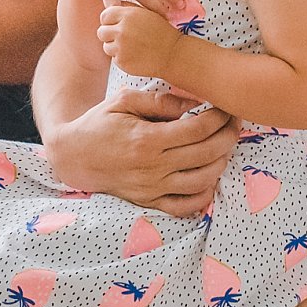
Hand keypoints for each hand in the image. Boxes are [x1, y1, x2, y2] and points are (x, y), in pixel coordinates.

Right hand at [43, 88, 236, 216]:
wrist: (72, 156)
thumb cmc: (99, 123)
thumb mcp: (124, 100)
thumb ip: (160, 101)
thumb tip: (194, 104)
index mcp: (147, 139)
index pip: (198, 129)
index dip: (219, 117)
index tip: (225, 108)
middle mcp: (152, 167)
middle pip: (207, 153)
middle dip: (228, 136)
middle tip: (233, 124)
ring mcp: (152, 188)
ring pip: (203, 180)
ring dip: (221, 162)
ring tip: (223, 146)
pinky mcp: (149, 202)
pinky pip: (186, 206)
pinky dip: (204, 195)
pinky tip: (209, 177)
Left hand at [97, 2, 182, 78]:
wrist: (173, 54)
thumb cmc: (162, 32)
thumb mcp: (147, 13)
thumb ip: (128, 8)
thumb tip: (113, 5)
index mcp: (128, 15)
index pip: (104, 16)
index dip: (110, 21)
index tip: (116, 25)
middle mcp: (122, 30)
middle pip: (101, 32)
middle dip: (109, 35)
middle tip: (123, 38)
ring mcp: (121, 47)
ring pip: (106, 46)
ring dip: (115, 47)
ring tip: (132, 47)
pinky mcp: (122, 61)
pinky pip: (114, 58)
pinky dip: (122, 58)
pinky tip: (135, 55)